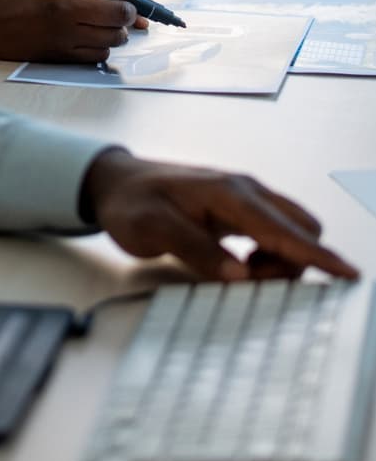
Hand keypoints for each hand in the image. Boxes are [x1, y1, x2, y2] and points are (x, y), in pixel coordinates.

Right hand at [0, 0, 144, 63]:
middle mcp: (67, 6)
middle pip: (121, 11)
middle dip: (128, 11)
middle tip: (122, 10)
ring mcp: (65, 34)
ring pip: (114, 37)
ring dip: (115, 33)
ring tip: (104, 27)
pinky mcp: (59, 56)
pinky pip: (97, 55)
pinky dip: (99, 49)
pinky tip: (88, 41)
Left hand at [81, 148, 358, 281]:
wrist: (113, 182)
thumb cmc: (131, 202)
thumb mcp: (154, 228)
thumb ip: (196, 250)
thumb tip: (238, 274)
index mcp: (229, 194)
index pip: (285, 230)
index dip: (318, 256)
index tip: (348, 274)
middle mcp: (243, 191)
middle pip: (300, 229)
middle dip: (292, 263)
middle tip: (247, 278)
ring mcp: (242, 197)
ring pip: (289, 231)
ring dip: (278, 260)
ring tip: (235, 269)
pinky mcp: (236, 208)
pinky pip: (273, 232)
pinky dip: (268, 253)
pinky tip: (237, 261)